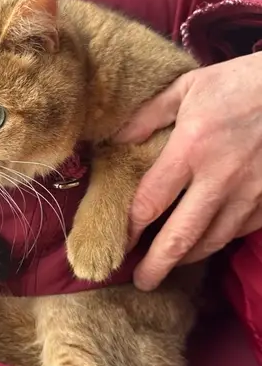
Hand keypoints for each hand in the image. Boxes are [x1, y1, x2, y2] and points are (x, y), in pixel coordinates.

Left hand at [116, 52, 261, 290]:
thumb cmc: (242, 83)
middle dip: (157, 264)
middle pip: (181, 236)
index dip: (131, 228)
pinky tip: (206, 241)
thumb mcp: (190, 87)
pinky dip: (218, 241)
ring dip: (187, 258)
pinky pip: (238, 231)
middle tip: (142, 282)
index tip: (120, 243)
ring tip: (170, 265)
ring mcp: (249, 194)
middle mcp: (219, 178)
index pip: (150, 202)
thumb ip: (150, 115)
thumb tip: (117, 139)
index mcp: (191, 148)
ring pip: (212, 241)